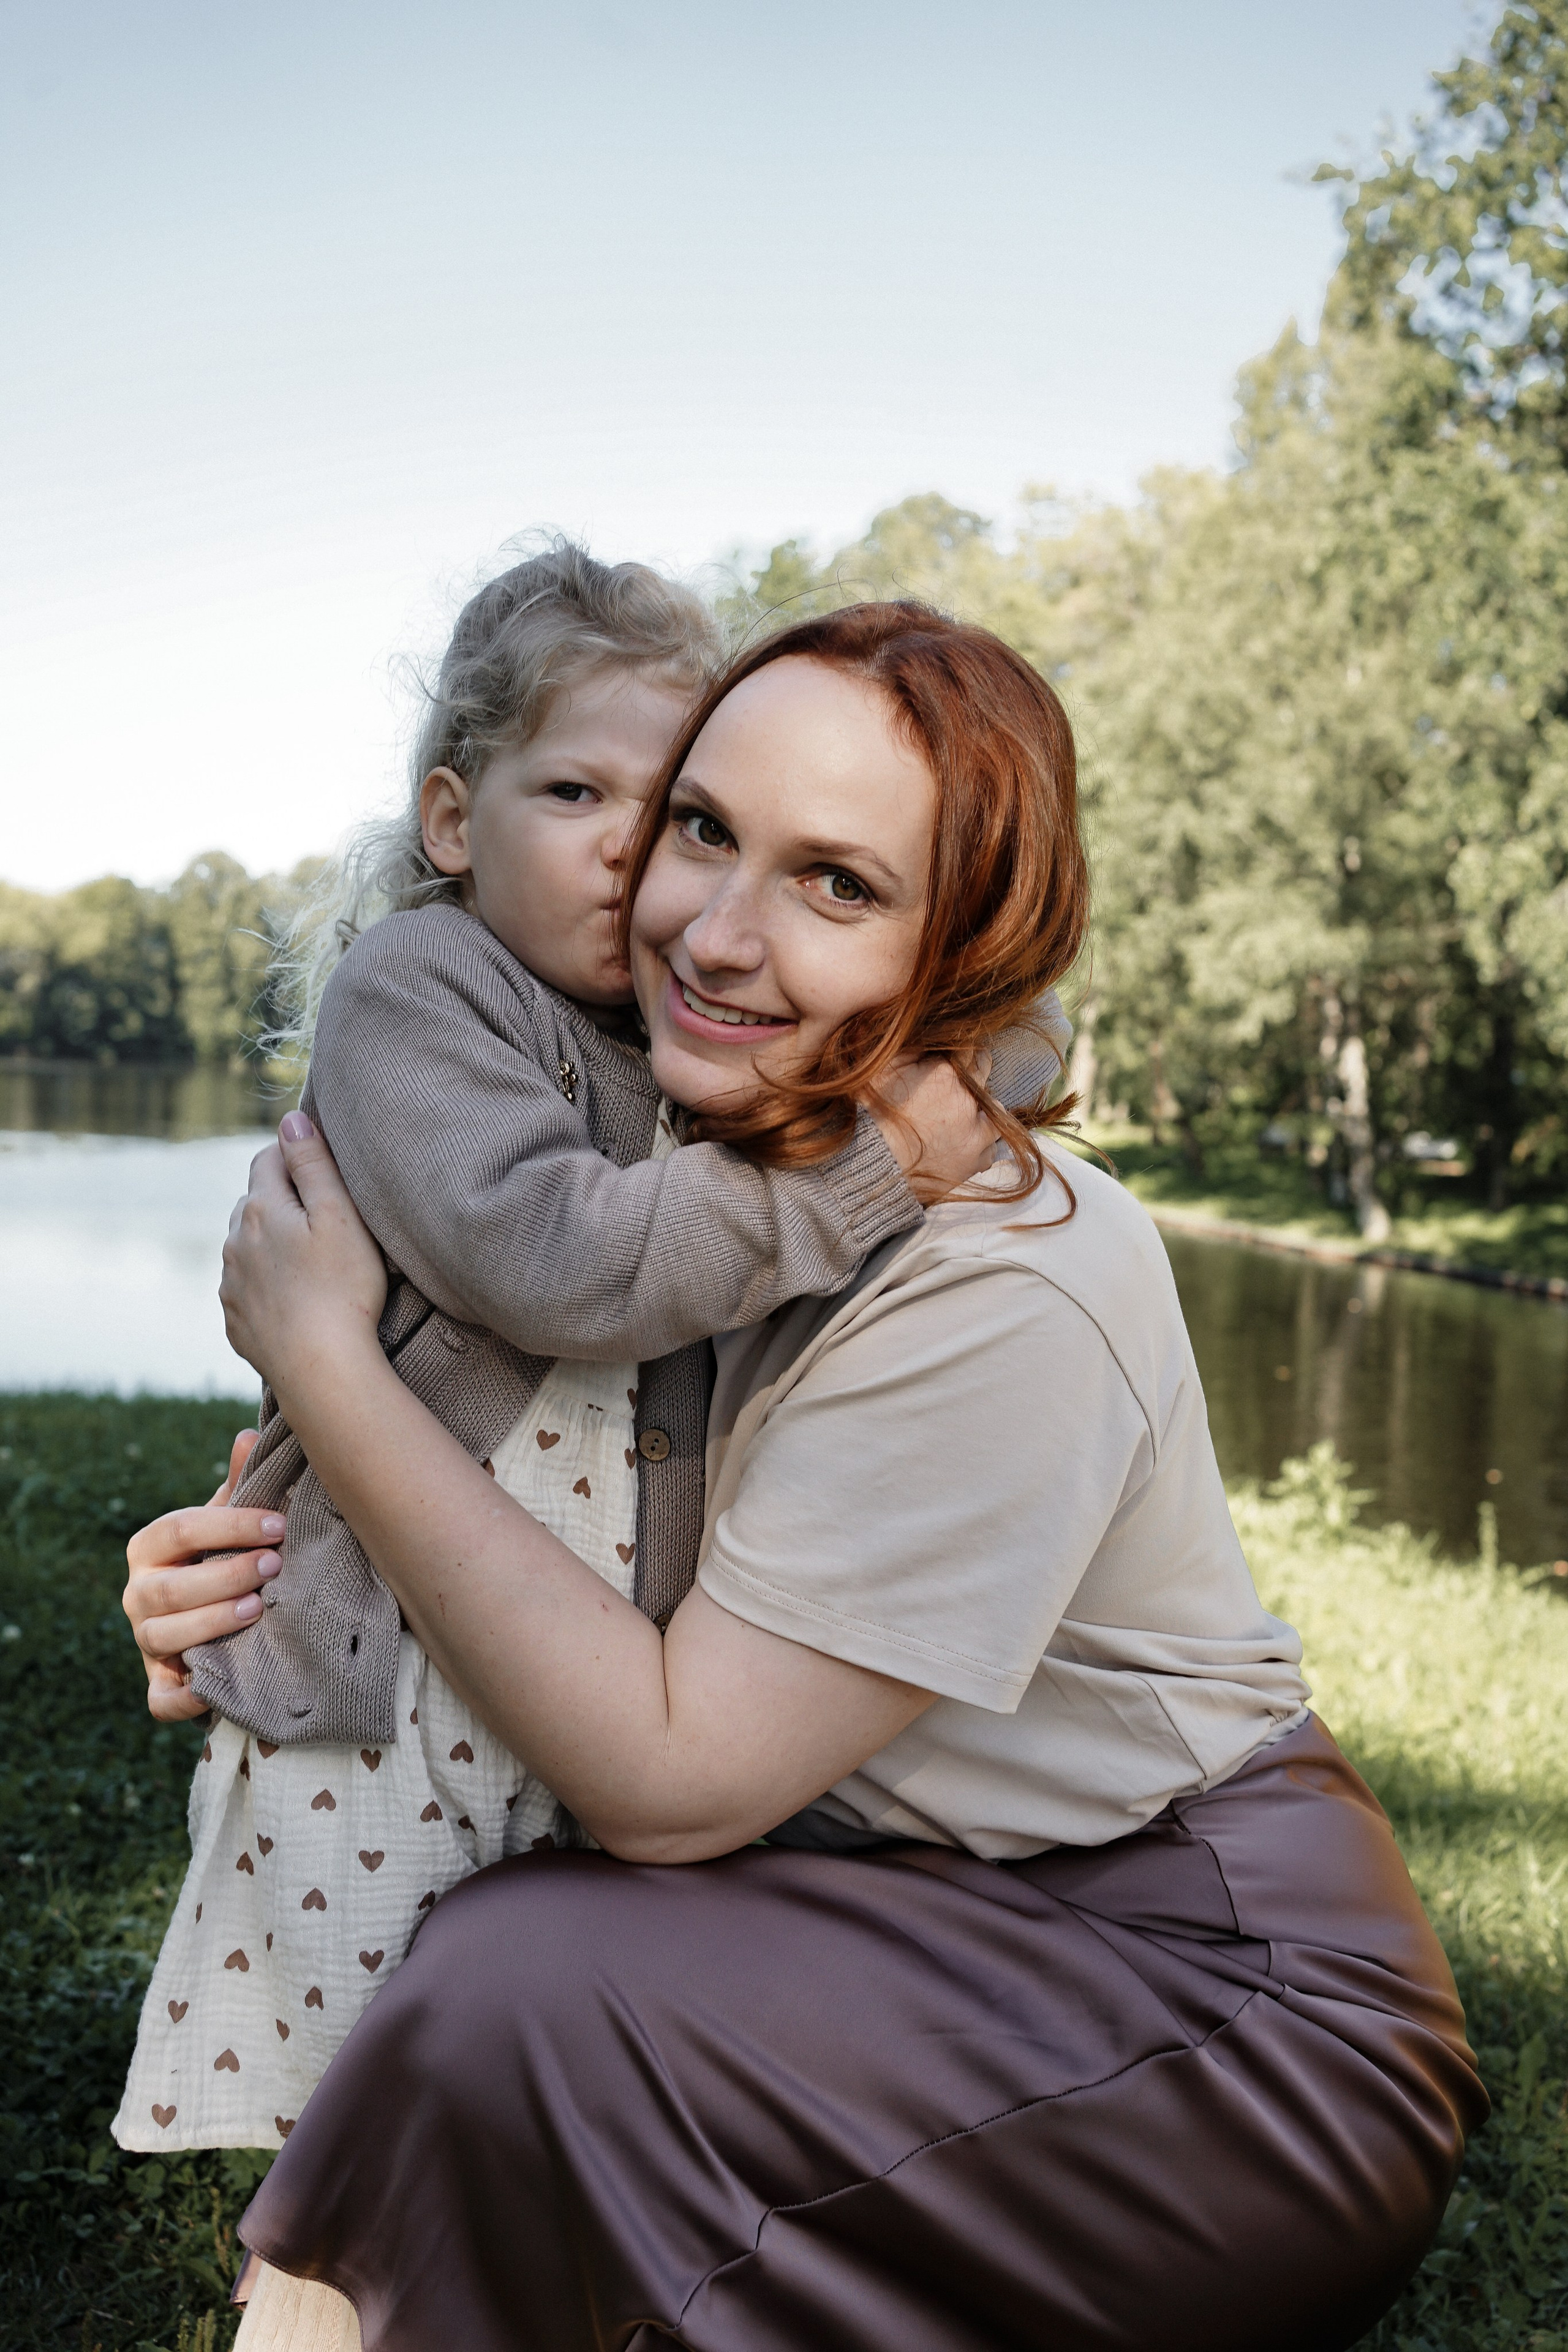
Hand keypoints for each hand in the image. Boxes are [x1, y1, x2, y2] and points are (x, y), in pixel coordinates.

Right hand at [124, 1428, 282, 1721]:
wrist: (213, 1617)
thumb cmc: (224, 1557)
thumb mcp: (230, 1520)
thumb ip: (240, 1483)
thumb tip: (251, 1434)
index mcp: (149, 1547)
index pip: (179, 1529)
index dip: (229, 1526)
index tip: (279, 1524)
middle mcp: (137, 1595)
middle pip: (170, 1587)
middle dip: (224, 1575)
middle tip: (274, 1567)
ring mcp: (145, 1643)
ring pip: (164, 1637)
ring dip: (211, 1624)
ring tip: (257, 1609)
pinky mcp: (158, 1687)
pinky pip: (161, 1701)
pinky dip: (186, 1699)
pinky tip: (218, 1687)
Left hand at [220, 1114, 387, 1406]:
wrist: (321, 1368)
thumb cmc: (342, 1288)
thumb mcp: (340, 1215)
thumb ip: (313, 1163)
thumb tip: (290, 1120)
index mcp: (261, 1208)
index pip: (269, 1158)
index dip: (295, 1155)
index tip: (323, 1169)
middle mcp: (235, 1242)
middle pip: (254, 1202)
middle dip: (281, 1200)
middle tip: (323, 1217)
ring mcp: (231, 1284)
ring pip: (246, 1246)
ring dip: (271, 1244)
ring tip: (310, 1261)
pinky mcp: (236, 1321)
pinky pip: (247, 1289)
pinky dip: (267, 1285)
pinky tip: (296, 1299)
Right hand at [869, 1053, 998, 1202]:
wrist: (869, 1168)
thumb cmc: (869, 1115)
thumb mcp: (882, 1068)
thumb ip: (911, 1044)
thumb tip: (926, 1028)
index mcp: (945, 1073)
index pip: (966, 1047)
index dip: (955, 1051)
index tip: (946, 1058)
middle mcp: (968, 1100)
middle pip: (984, 1070)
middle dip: (972, 1069)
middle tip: (953, 1079)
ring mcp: (976, 1133)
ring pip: (994, 1107)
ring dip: (981, 1106)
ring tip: (959, 1112)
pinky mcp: (975, 1160)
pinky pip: (991, 1144)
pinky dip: (981, 1141)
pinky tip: (961, 1140)